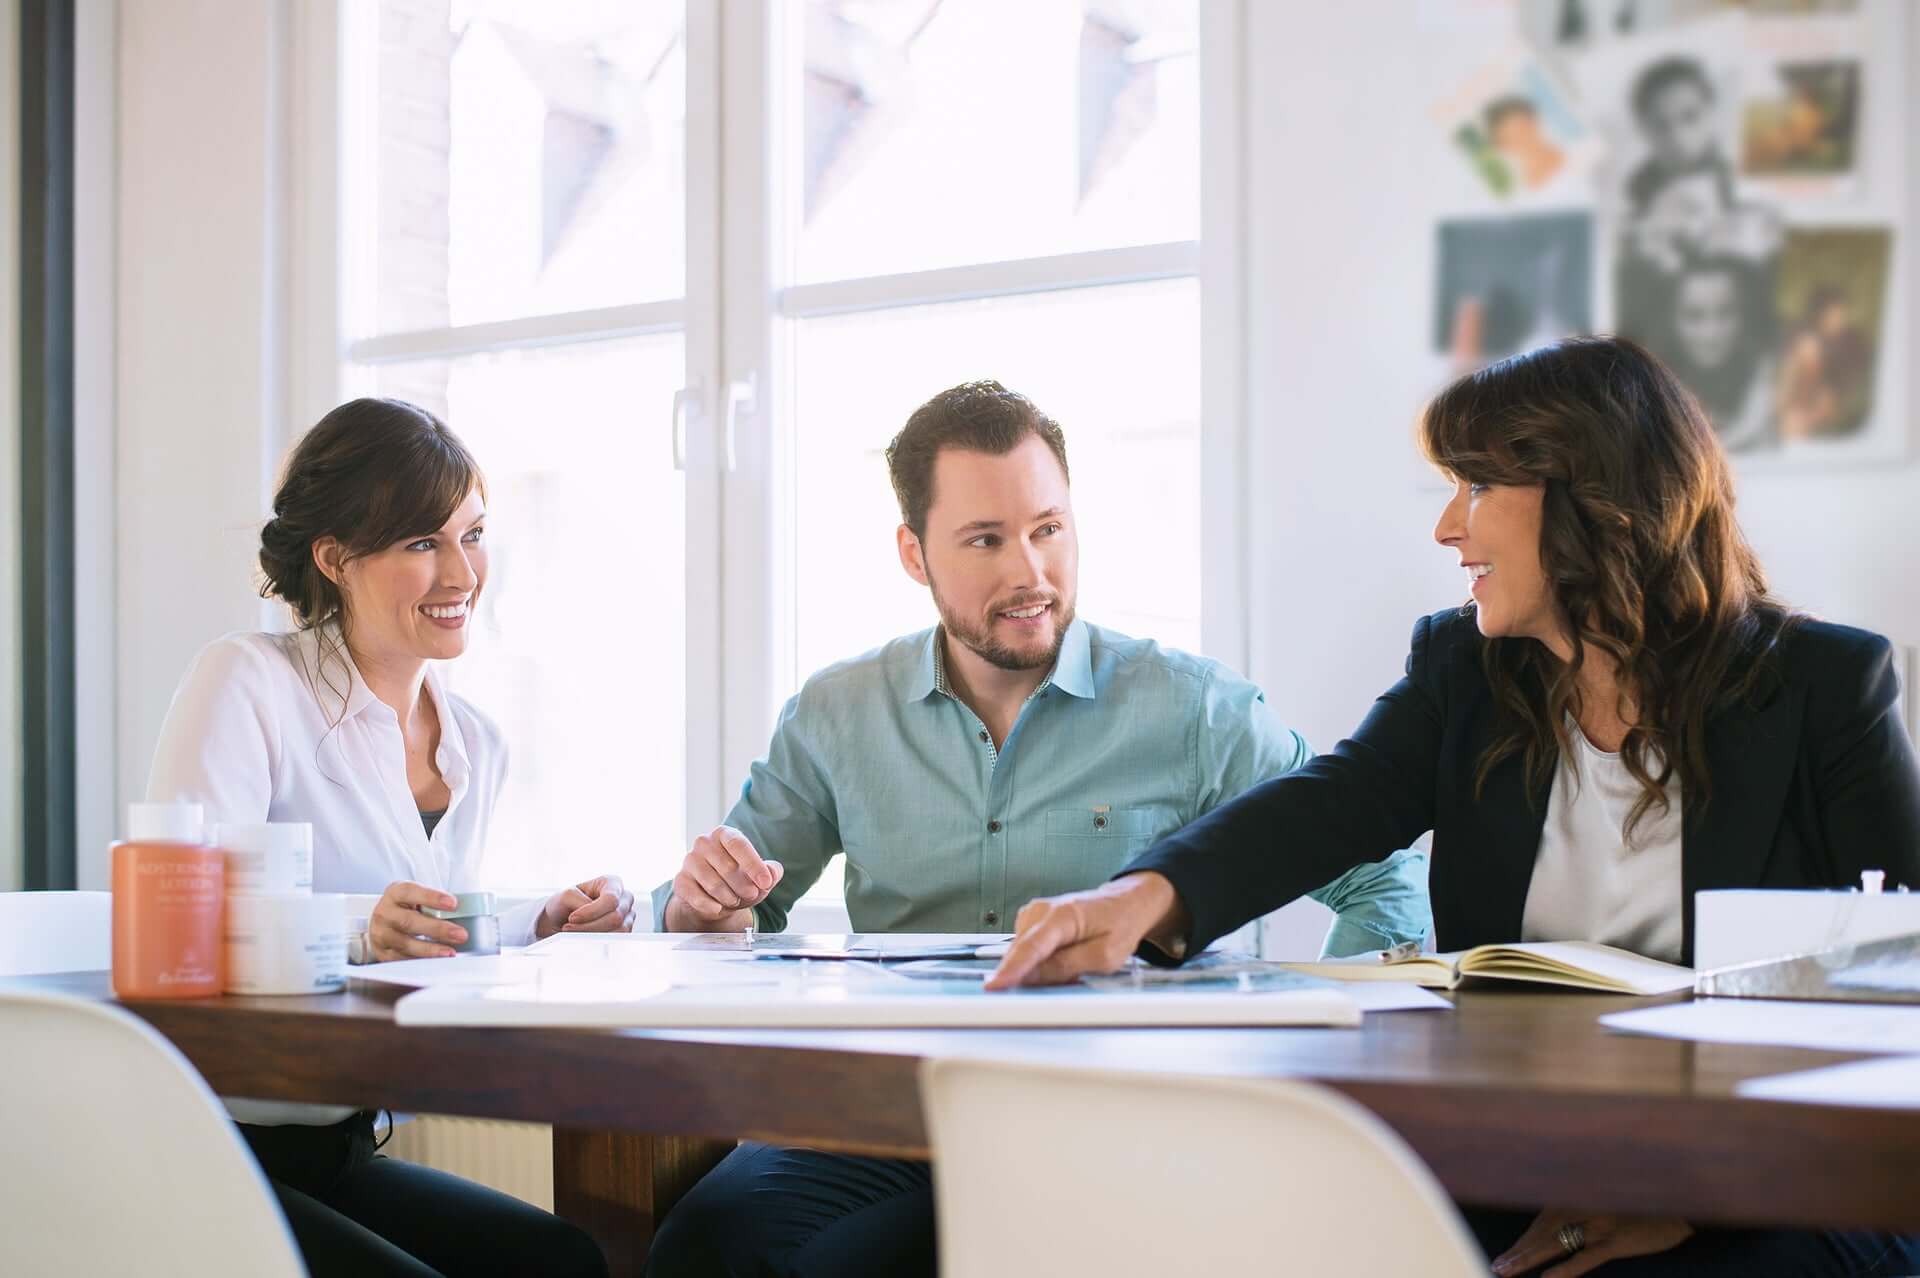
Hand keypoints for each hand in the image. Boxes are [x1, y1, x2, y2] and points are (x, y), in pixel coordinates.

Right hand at [367, 880, 464, 961]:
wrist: (384, 922)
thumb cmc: (408, 908)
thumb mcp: (417, 898)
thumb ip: (436, 902)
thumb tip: (468, 910)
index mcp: (395, 893)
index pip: (411, 892)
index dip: (432, 897)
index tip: (454, 904)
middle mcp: (384, 913)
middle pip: (409, 921)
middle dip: (438, 929)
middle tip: (461, 934)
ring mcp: (381, 934)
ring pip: (405, 944)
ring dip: (431, 950)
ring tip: (451, 952)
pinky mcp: (383, 953)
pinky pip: (402, 959)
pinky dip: (421, 961)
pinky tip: (436, 961)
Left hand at [535, 875, 636, 939]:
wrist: (559, 919)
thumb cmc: (564, 903)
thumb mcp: (567, 896)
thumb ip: (582, 903)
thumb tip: (597, 919)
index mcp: (612, 883)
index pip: (611, 899)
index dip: (592, 912)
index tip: (572, 918)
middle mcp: (624, 897)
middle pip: (616, 916)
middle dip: (589, 926)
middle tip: (568, 928)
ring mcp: (627, 915)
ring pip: (619, 930)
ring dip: (593, 935)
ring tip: (574, 934)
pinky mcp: (624, 931)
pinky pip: (618, 940)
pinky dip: (598, 941)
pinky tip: (585, 938)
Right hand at [664, 827, 784, 931]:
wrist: (712, 900)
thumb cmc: (737, 881)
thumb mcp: (759, 876)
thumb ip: (771, 872)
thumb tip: (773, 872)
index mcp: (724, 834)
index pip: (739, 845)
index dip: (754, 865)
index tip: (765, 882)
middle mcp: (704, 843)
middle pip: (728, 867)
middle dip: (744, 887)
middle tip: (751, 894)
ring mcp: (689, 861)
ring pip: (713, 884)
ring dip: (729, 898)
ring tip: (734, 900)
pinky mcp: (680, 881)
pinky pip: (696, 897)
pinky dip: (711, 906)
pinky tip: (718, 908)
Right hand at [985, 873, 1186, 989]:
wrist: (1124, 903)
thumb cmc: (1119, 925)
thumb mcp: (1104, 956)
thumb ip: (1066, 966)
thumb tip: (1033, 977)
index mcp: (1063, 915)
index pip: (1031, 947)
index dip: (1012, 969)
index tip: (995, 985)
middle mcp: (1041, 910)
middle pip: (1022, 952)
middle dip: (1035, 974)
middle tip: (1070, 978)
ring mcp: (1033, 913)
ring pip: (1022, 953)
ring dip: (1039, 968)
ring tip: (1073, 963)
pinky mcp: (1032, 921)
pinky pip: (1026, 949)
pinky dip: (1039, 960)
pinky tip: (1062, 958)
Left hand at [1491, 1209, 1693, 1276]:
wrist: (1680, 1201)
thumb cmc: (1643, 1203)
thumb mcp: (1608, 1199)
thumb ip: (1583, 1209)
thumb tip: (1557, 1229)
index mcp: (1578, 1195)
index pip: (1542, 1220)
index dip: (1523, 1238)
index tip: (1506, 1254)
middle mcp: (1583, 1205)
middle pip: (1542, 1231)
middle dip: (1518, 1250)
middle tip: (1497, 1267)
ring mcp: (1598, 1223)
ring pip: (1555, 1243)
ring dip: (1528, 1258)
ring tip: (1507, 1271)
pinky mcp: (1616, 1240)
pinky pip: (1586, 1257)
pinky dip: (1565, 1268)